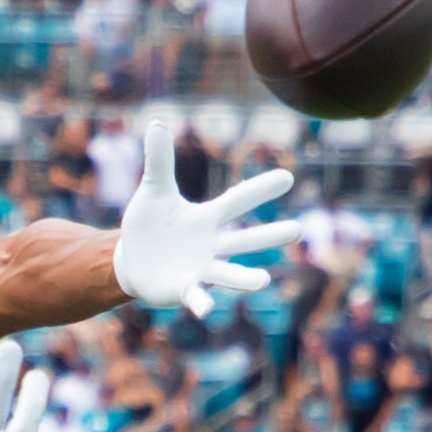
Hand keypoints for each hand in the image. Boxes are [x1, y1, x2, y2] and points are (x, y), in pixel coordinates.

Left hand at [113, 120, 299, 319]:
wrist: (132, 260)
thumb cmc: (149, 224)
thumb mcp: (153, 190)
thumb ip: (160, 160)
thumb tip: (156, 122)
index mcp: (208, 218)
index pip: (237, 201)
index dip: (260, 190)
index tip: (288, 177)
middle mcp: (212, 244)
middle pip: (244, 240)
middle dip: (269, 236)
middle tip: (298, 230)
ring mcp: (200, 269)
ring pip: (228, 274)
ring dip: (245, 279)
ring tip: (264, 281)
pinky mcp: (183, 289)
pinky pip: (195, 296)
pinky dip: (201, 302)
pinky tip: (206, 309)